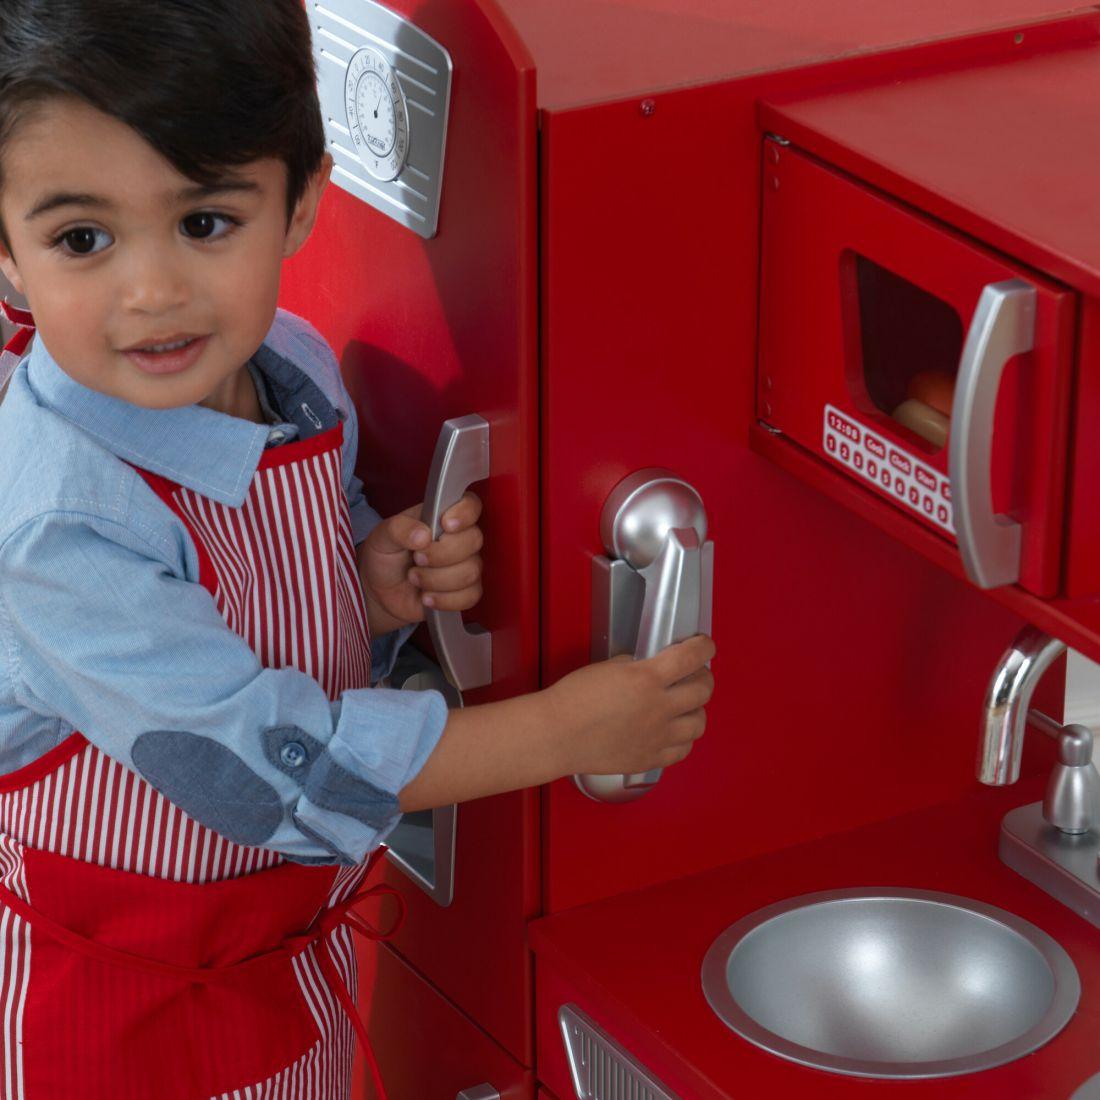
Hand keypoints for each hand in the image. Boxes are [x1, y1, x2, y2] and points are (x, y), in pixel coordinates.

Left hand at [357, 492, 483, 634]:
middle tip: (417, 558)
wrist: (380, 592)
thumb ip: (399, 529)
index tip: (445, 525)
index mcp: (442, 516)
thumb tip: (423, 535)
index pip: (471, 505)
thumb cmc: (385, 557)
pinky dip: (444, 600)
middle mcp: (459, 539)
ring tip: (414, 578)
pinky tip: (426, 597)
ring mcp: (465, 566)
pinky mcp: (464, 592)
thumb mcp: (382, 536)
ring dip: (437, 579)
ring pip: (471, 571)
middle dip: (442, 554)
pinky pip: (470, 596)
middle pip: (474, 540)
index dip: (465, 513)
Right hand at [545, 634, 715, 777]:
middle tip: (695, 674)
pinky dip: (683, 739)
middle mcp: (658, 708)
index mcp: (647, 679)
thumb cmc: (572, 701)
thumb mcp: (608, 667)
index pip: (692, 657)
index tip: (704, 646)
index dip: (704, 647)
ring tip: (685, 706)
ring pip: (699, 723)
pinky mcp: (650, 759)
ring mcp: (657, 737)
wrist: (556, 735)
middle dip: (703, 677)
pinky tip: (673, 731)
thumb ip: (636, 667)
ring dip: (696, 710)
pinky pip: (682, 750)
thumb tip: (650, 669)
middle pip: (703, 690)